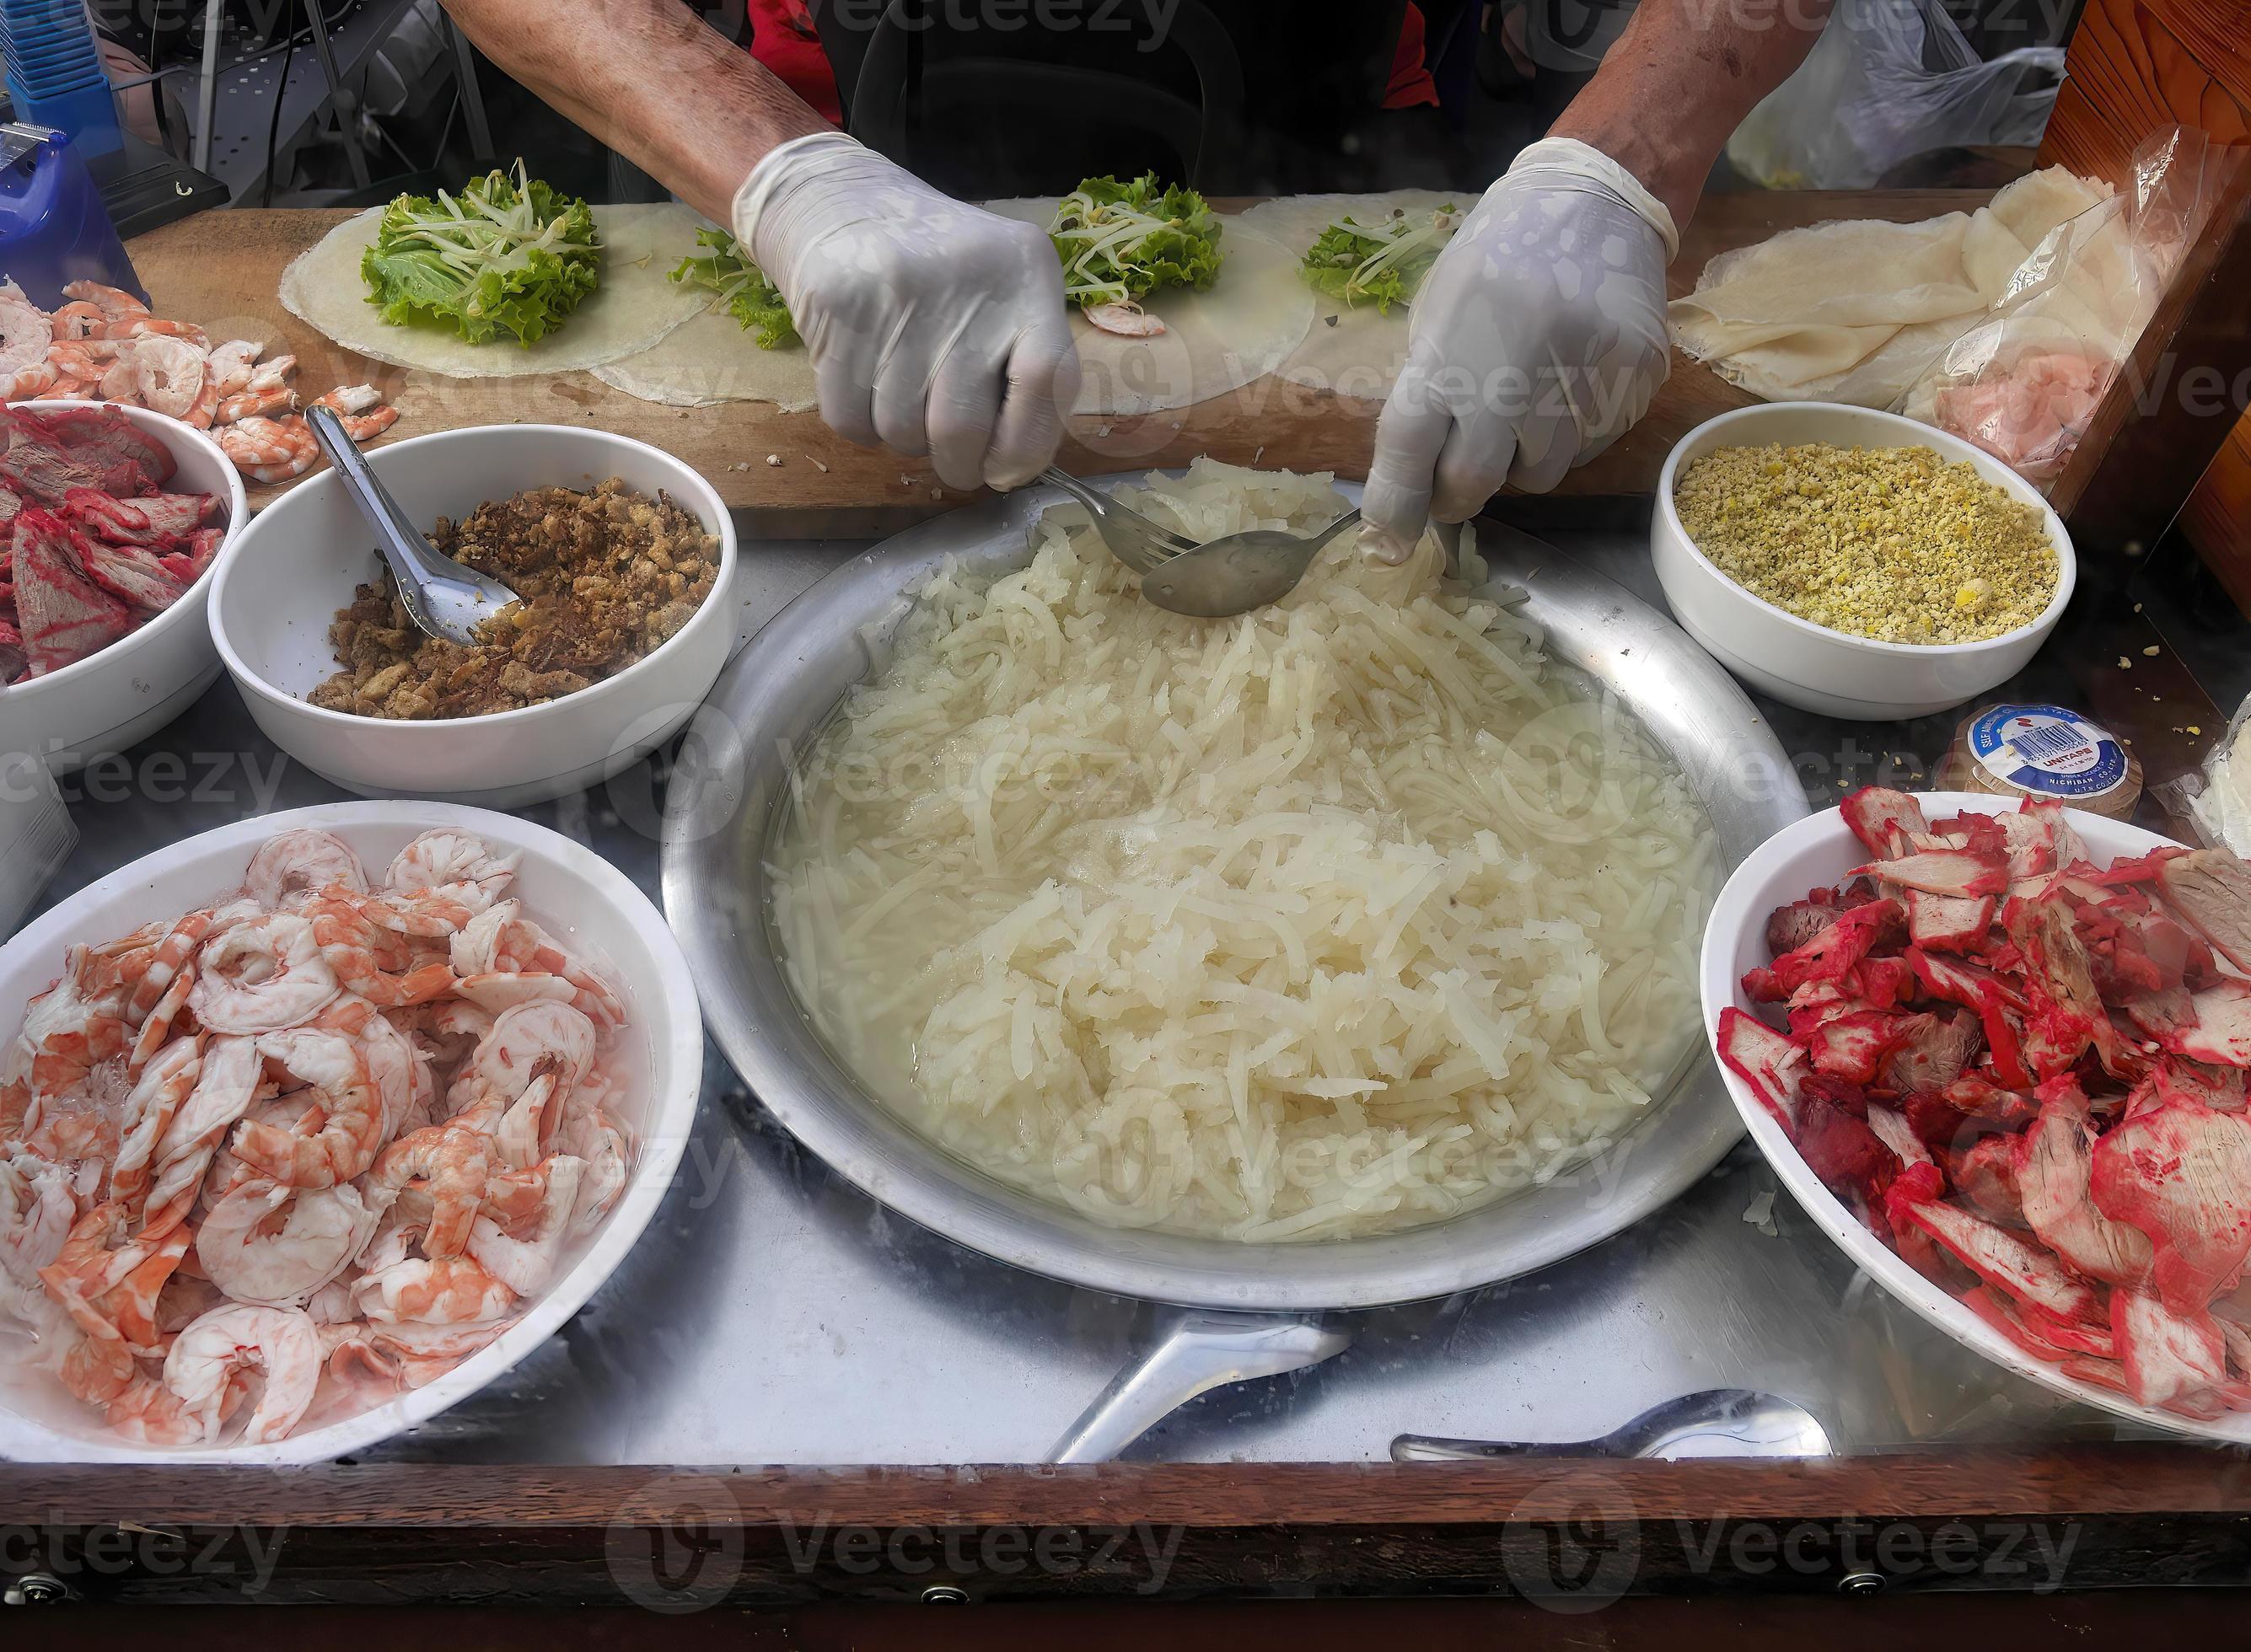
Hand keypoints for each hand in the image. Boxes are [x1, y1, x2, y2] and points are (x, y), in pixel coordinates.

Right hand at [735, 133, 1079, 489]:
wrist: (840, 200)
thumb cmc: (941, 266)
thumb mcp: (1005, 290)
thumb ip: (1028, 369)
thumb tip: (1014, 469)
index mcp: (1025, 274)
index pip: (1047, 379)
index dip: (1028, 445)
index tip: (1007, 470)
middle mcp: (966, 280)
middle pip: (962, 426)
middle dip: (959, 465)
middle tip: (955, 460)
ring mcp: (897, 294)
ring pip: (902, 432)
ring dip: (906, 439)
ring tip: (907, 396)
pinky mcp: (838, 309)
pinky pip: (851, 421)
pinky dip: (862, 425)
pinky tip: (869, 383)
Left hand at [1362, 139, 1674, 541]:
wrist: (1594, 199)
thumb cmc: (1497, 262)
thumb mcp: (1441, 312)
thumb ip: (1427, 395)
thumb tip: (1405, 492)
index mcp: (1453, 340)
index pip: (1410, 444)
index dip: (1395, 503)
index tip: (1386, 546)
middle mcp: (1518, 362)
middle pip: (1477, 478)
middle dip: (1460, 492)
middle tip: (1459, 478)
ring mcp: (1584, 373)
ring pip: (1543, 472)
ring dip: (1525, 455)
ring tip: (1529, 398)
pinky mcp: (1637, 377)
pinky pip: (1594, 444)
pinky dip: (1574, 430)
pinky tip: (1572, 378)